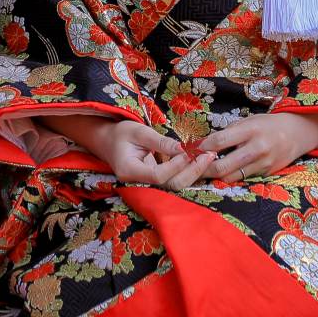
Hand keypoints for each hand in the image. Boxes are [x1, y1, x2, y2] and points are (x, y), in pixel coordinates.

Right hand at [41, 113, 215, 189]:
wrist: (108, 142)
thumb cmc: (121, 133)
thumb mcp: (138, 131)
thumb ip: (160, 141)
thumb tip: (183, 149)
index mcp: (129, 171)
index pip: (157, 175)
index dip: (175, 165)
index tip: (188, 151)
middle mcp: (139, 183)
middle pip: (170, 186)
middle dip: (191, 171)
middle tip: (208, 154)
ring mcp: (148, 185)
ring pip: (176, 186)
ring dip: (194, 173)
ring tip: (209, 156)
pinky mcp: (157, 182)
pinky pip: (175, 181)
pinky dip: (189, 172)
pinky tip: (201, 161)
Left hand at [197, 111, 317, 183]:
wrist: (297, 133)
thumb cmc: (268, 124)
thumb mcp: (248, 120)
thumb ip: (230, 132)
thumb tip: (205, 143)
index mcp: (250, 130)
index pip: (220, 141)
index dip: (202, 147)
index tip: (191, 149)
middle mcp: (257, 148)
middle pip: (223, 165)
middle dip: (205, 168)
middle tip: (194, 166)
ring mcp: (263, 163)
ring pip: (232, 177)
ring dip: (216, 175)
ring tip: (205, 170)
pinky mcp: (267, 173)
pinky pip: (243, 179)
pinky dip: (232, 176)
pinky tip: (224, 172)